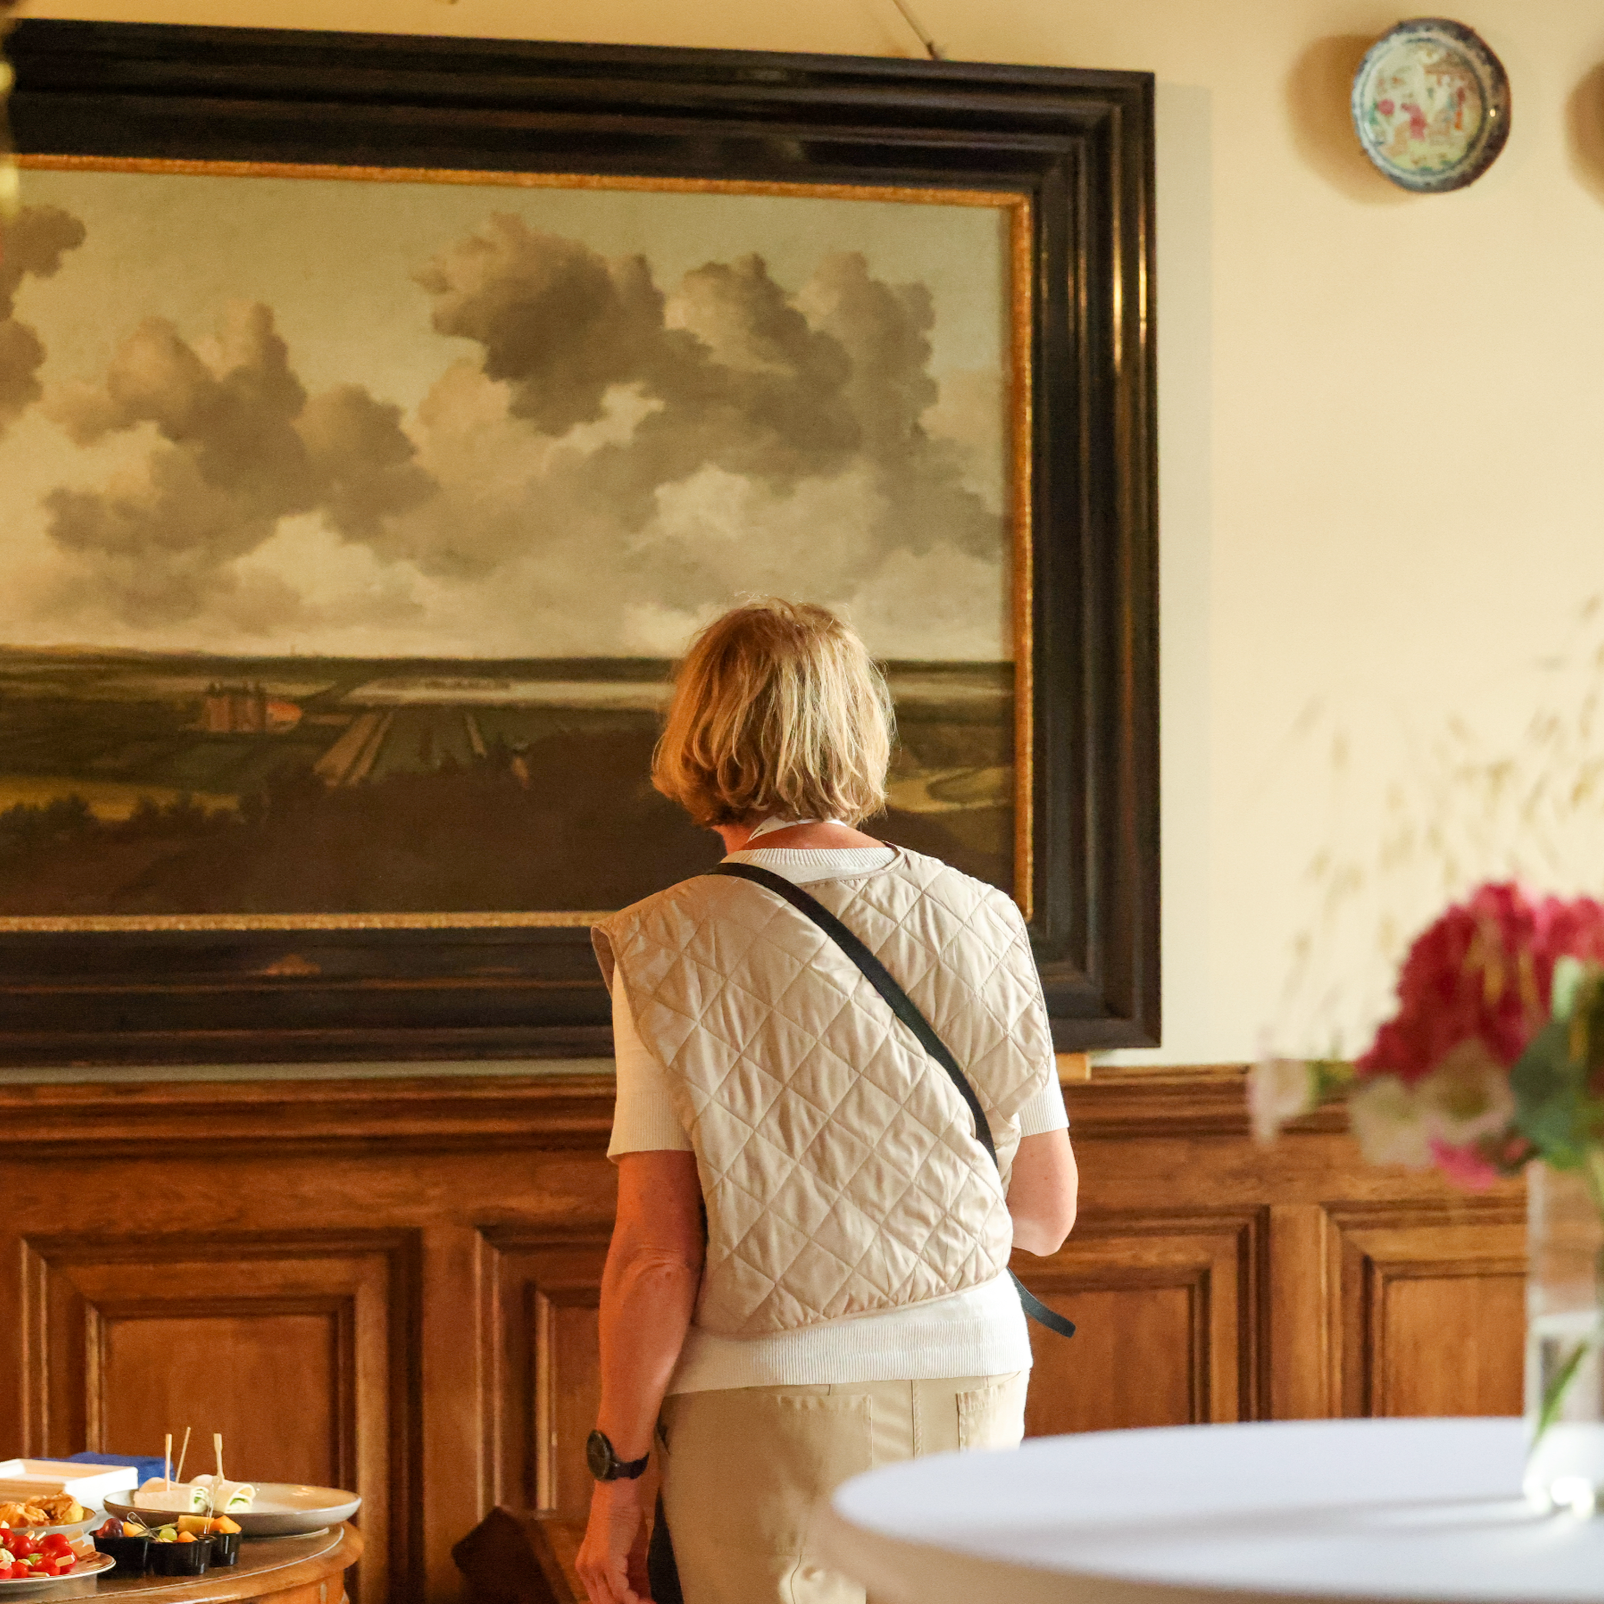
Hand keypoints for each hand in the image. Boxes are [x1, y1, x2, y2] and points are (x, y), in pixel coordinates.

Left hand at [576, 1478, 650, 1603]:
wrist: (617, 1491)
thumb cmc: (624, 1514)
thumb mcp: (628, 1549)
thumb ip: (632, 1573)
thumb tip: (644, 1594)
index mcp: (587, 1568)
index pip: (602, 1598)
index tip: (643, 1602)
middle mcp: (586, 1571)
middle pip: (605, 1603)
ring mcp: (594, 1568)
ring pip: (611, 1601)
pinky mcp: (606, 1563)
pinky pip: (620, 1592)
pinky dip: (635, 1599)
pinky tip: (649, 1600)